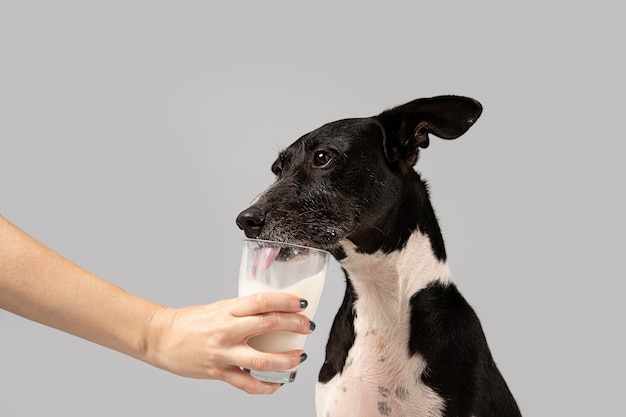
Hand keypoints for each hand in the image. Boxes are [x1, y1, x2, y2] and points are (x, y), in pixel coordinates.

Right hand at [145, 292, 312, 393]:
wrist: (160, 337)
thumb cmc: (190, 321)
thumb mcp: (218, 307)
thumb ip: (241, 311)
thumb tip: (270, 311)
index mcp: (227, 309)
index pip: (262, 301)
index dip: (286, 301)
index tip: (301, 303)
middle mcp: (227, 329)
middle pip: (268, 325)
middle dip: (294, 325)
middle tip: (308, 326)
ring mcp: (223, 353)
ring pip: (263, 360)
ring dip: (287, 359)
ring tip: (300, 357)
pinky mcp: (218, 372)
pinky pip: (247, 384)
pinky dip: (266, 386)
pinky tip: (277, 384)